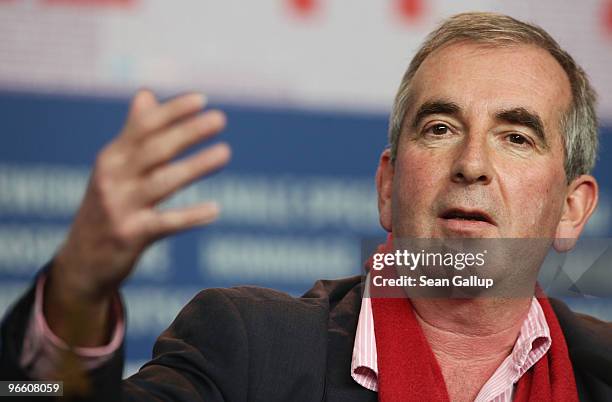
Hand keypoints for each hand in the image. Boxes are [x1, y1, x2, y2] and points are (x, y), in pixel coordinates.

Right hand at [45, 90, 229, 344]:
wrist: (82, 262)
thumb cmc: (107, 207)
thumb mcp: (114, 168)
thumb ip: (133, 133)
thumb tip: (145, 93)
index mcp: (111, 157)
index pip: (143, 126)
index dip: (172, 111)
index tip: (202, 99)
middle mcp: (112, 178)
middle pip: (156, 149)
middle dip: (188, 132)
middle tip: (220, 119)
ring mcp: (120, 207)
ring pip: (163, 182)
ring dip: (196, 166)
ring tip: (225, 153)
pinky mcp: (130, 236)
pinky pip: (166, 223)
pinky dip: (190, 216)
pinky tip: (215, 209)